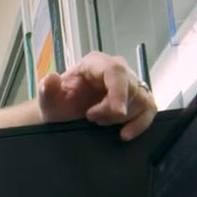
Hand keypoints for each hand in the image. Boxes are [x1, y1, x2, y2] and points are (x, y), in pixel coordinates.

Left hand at [37, 51, 157, 140]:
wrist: (62, 116)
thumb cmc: (58, 104)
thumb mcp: (49, 99)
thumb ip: (47, 90)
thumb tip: (50, 78)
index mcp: (95, 63)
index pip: (115, 71)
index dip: (119, 92)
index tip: (115, 113)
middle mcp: (116, 69)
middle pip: (130, 88)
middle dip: (112, 110)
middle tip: (91, 118)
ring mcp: (128, 84)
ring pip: (140, 100)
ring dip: (122, 118)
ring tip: (99, 122)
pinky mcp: (136, 99)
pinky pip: (149, 109)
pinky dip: (141, 123)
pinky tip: (125, 134)